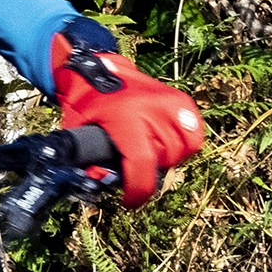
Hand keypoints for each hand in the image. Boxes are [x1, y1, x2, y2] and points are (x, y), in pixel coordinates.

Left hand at [49, 22, 204, 208]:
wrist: (95, 71)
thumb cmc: (84, 103)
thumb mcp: (77, 132)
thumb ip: (88, 162)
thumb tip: (104, 183)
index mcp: (126, 117)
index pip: (143, 162)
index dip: (139, 189)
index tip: (131, 201)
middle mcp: (153, 109)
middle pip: (166, 158)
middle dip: (150, 170)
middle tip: (134, 166)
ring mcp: (170, 102)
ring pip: (185, 148)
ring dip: (168, 157)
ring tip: (149, 153)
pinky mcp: (181, 100)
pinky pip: (194, 132)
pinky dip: (184, 143)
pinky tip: (166, 144)